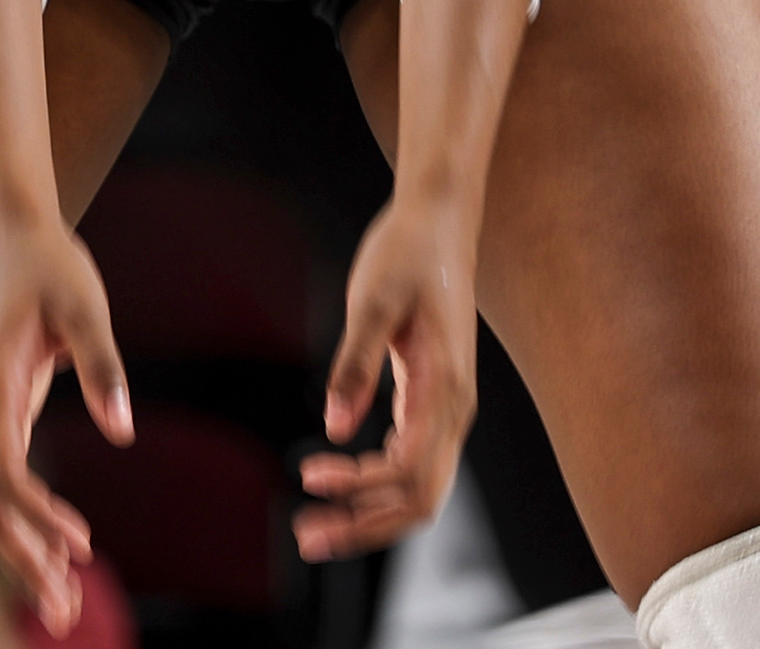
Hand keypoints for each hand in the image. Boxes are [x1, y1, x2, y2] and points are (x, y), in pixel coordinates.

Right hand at [0, 212, 131, 633]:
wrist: (11, 236)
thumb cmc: (50, 266)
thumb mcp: (84, 305)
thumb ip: (103, 365)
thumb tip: (124, 431)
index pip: (2, 471)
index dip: (34, 513)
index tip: (77, 543)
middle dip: (21, 561)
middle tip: (64, 615)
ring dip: (21, 553)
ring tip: (63, 602)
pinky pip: (1, 483)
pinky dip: (26, 521)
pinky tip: (63, 546)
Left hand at [296, 191, 481, 562]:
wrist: (440, 222)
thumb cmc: (407, 254)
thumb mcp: (372, 301)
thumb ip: (354, 364)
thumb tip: (335, 429)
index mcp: (444, 389)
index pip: (409, 472)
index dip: (361, 488)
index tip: (309, 476)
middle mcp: (453, 409)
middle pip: (421, 500)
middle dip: (366, 526)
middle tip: (305, 536)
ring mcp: (447, 408)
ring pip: (418, 488)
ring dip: (369, 513)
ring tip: (315, 522)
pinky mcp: (432, 399)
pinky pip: (412, 462)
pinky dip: (376, 484)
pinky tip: (339, 480)